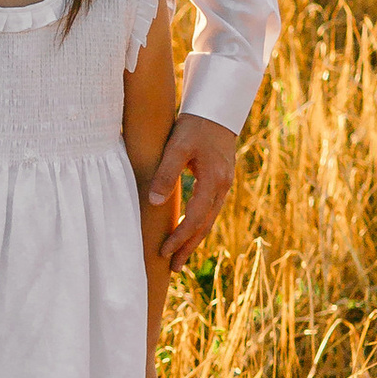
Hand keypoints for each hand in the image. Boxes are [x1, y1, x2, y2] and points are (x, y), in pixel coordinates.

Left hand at [148, 110, 239, 268]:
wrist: (216, 110)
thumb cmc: (194, 126)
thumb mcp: (177, 147)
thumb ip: (165, 174)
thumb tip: (152, 202)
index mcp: (214, 180)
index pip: (196, 218)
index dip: (180, 237)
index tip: (164, 252)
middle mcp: (223, 186)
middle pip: (205, 225)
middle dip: (188, 247)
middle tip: (173, 267)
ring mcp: (224, 185)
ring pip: (209, 220)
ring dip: (194, 239)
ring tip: (179, 257)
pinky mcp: (220, 181)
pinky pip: (209, 210)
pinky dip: (198, 225)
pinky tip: (188, 232)